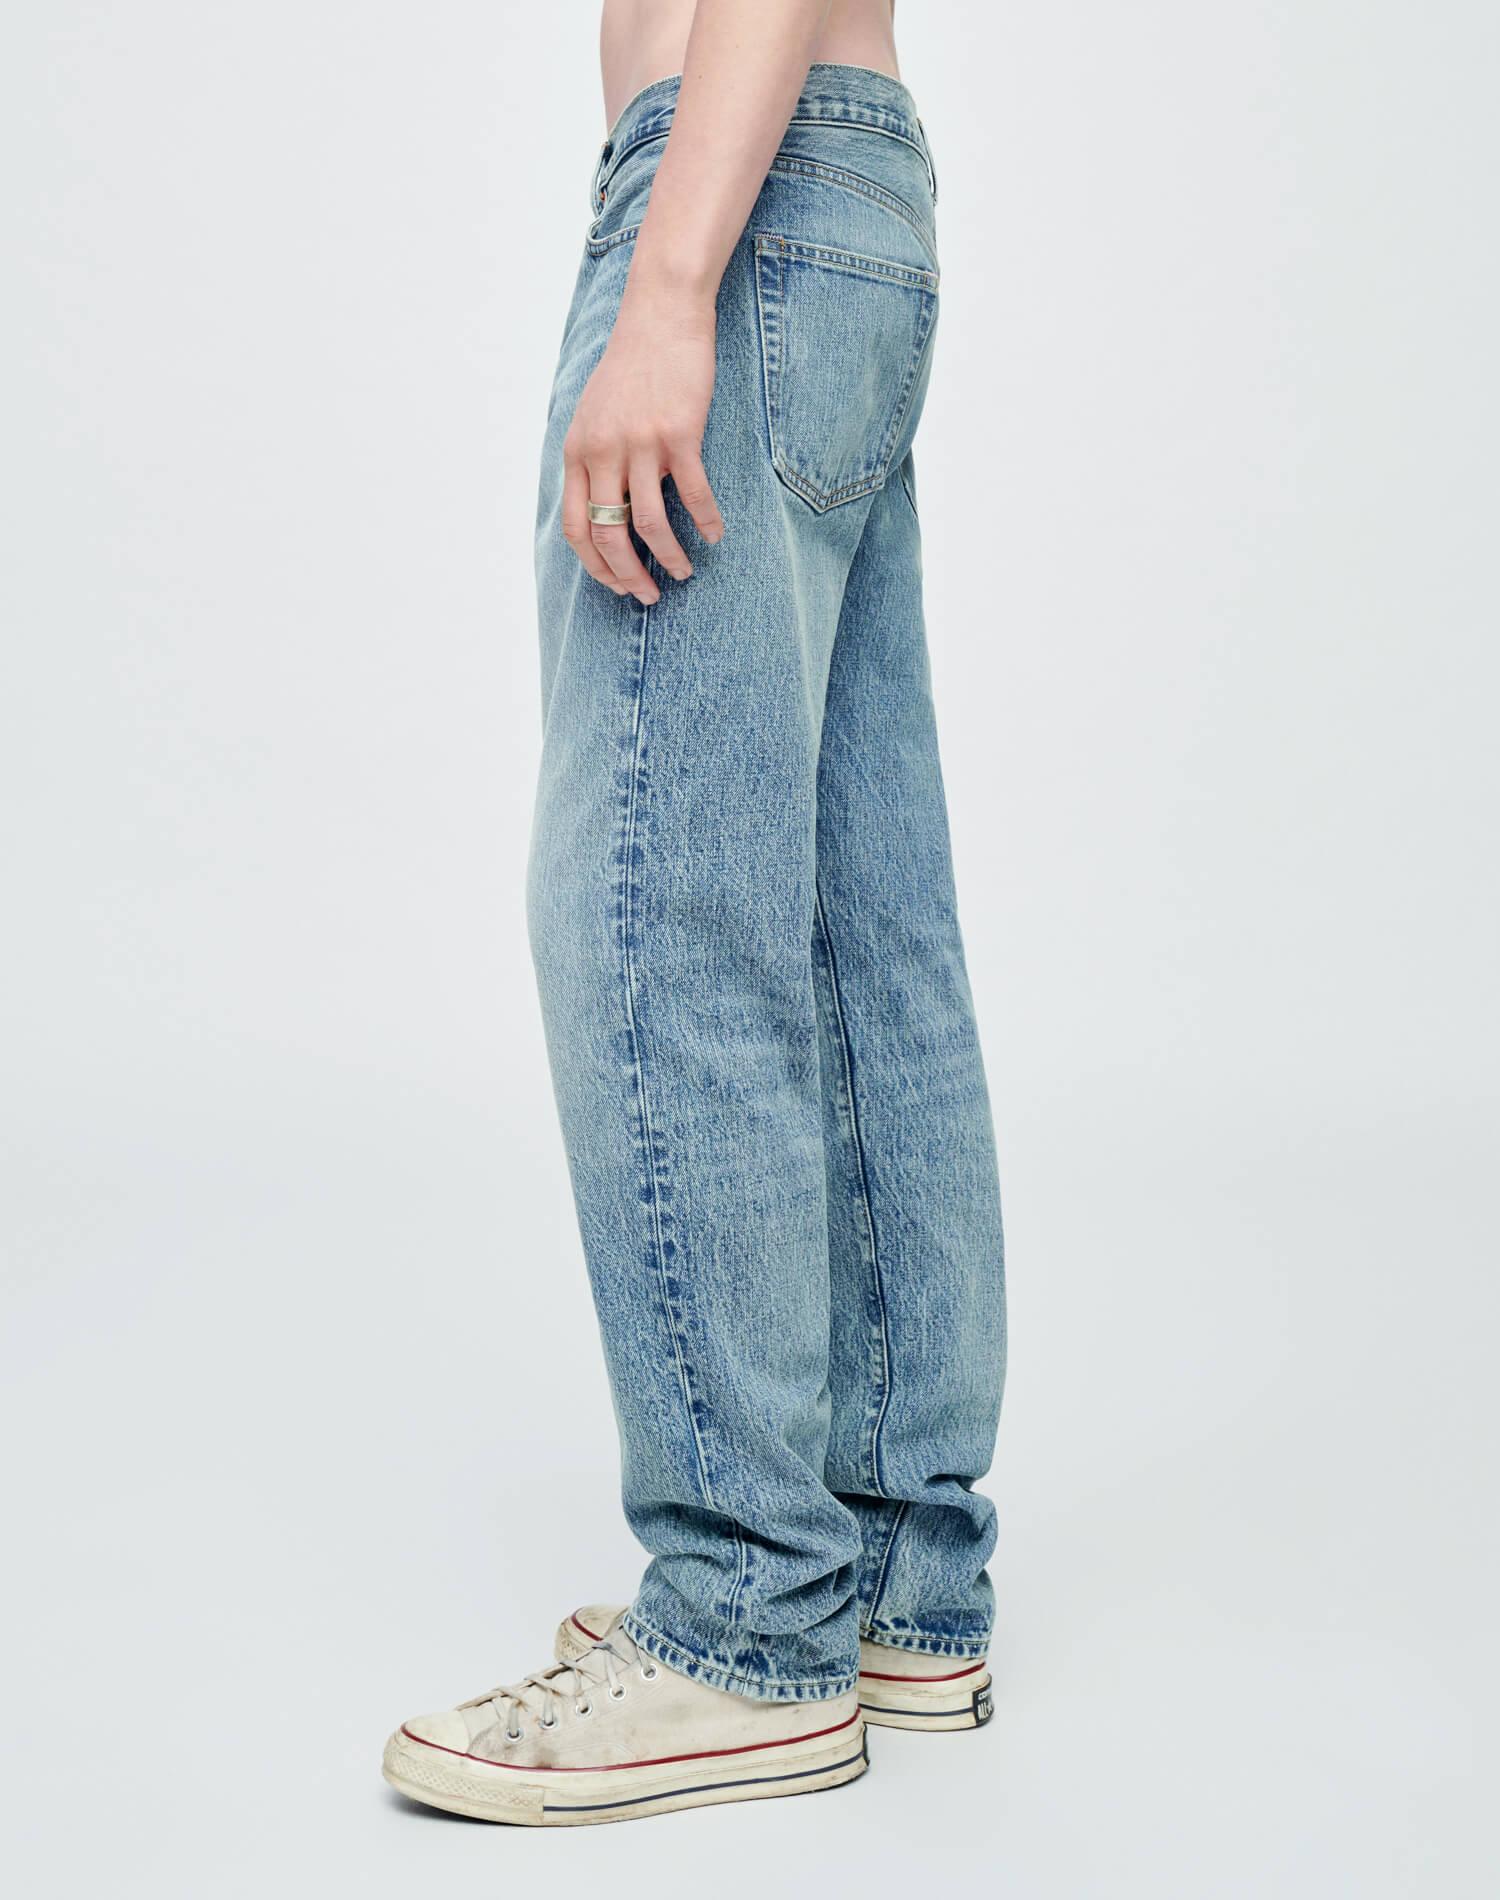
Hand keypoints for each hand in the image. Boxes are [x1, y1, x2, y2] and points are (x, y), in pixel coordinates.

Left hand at [562, 284, 724, 604]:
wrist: (660, 314)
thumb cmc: (631, 365)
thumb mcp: (593, 414)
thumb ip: (592, 459)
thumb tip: (602, 508)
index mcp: (578, 452)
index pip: (577, 528)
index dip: (596, 567)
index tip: (616, 586)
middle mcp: (603, 452)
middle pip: (610, 536)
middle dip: (629, 576)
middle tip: (650, 595)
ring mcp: (641, 444)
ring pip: (651, 525)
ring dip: (669, 558)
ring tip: (684, 572)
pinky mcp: (679, 435)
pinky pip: (694, 495)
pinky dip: (707, 522)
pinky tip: (715, 536)